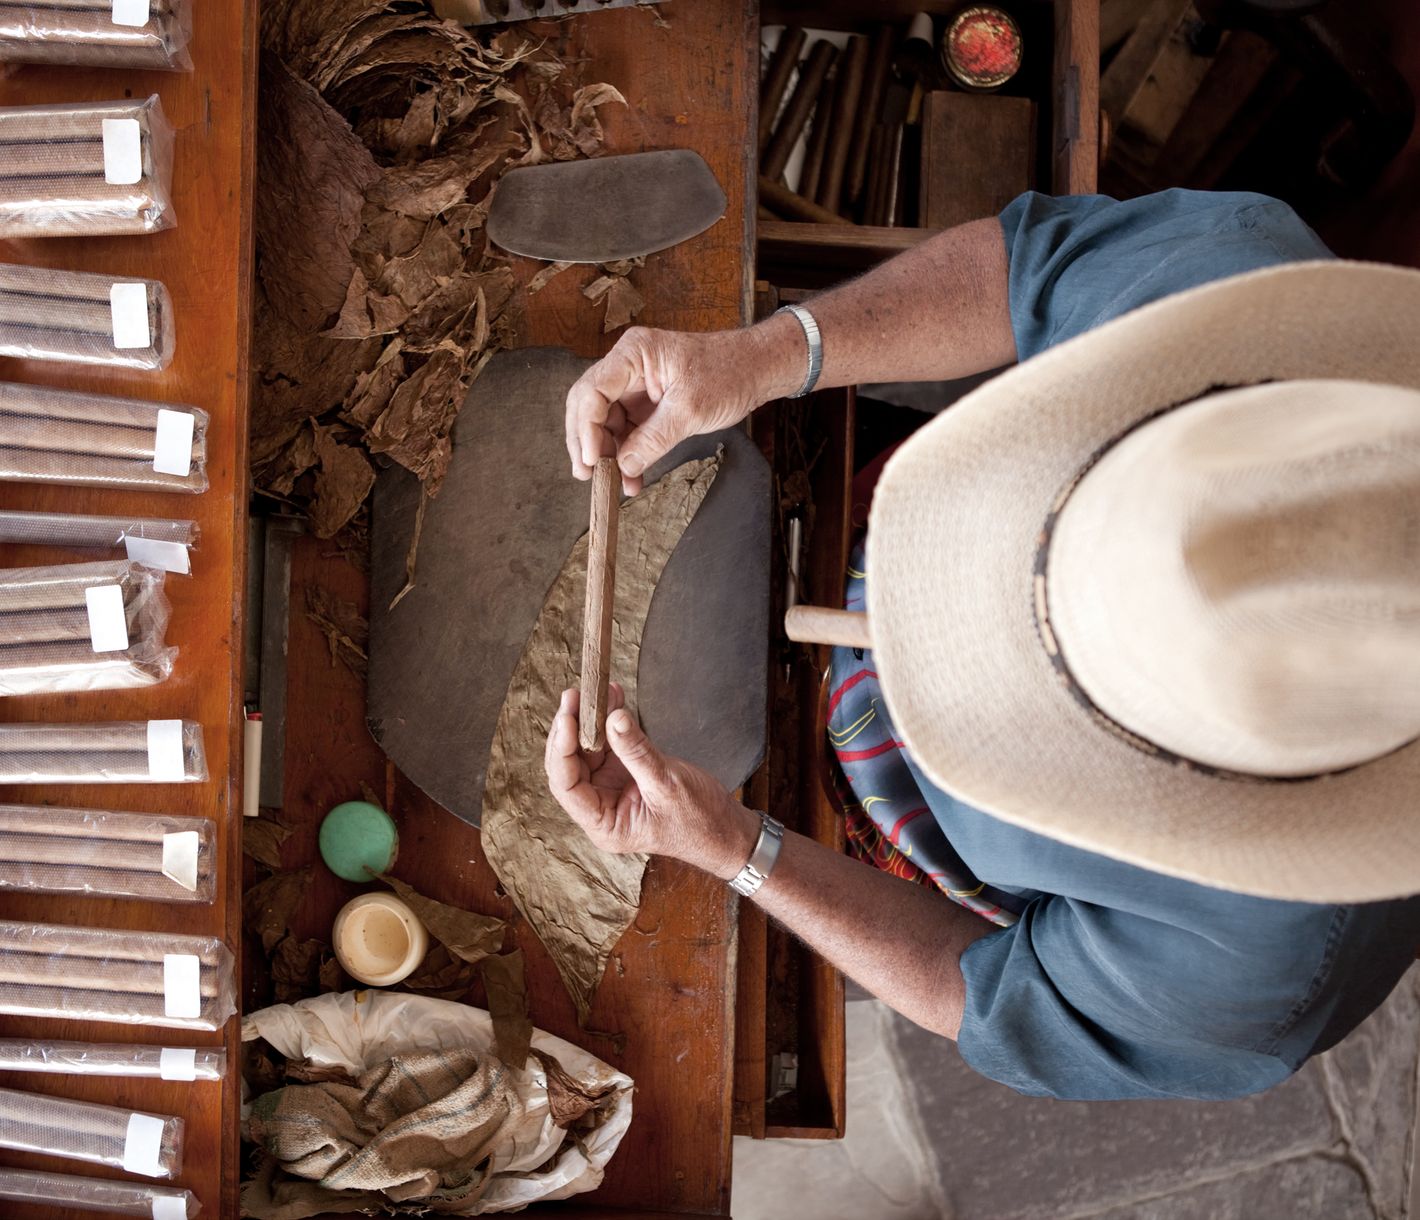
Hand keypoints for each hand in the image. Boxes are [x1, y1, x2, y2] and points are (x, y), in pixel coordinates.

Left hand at [544, 685, 759, 878]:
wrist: (724, 829)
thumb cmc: (698, 822)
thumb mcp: (667, 784)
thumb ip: (637, 752)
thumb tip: (612, 718)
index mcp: (604, 824)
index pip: (567, 786)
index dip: (562, 750)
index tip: (567, 718)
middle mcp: (600, 807)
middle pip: (570, 765)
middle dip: (570, 729)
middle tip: (574, 696)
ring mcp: (611, 789)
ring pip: (587, 751)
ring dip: (590, 720)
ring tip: (596, 691)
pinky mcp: (625, 773)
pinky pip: (609, 744)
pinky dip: (609, 722)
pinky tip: (613, 699)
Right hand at [564, 317, 804, 492]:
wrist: (755, 370)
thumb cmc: (728, 373)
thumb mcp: (690, 410)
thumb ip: (653, 440)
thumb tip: (624, 466)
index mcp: (633, 353)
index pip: (592, 390)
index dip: (586, 428)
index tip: (591, 459)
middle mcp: (627, 366)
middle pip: (589, 405)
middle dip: (587, 442)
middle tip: (588, 475)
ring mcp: (634, 385)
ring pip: (605, 422)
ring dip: (608, 454)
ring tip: (614, 483)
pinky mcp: (645, 402)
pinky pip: (626, 429)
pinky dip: (626, 453)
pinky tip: (630, 476)